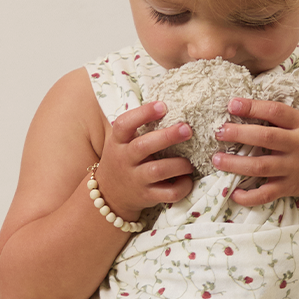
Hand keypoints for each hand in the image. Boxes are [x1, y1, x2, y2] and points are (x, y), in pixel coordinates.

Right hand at [95, 101, 193, 218]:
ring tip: (190, 162)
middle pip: (144, 146)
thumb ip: (139, 126)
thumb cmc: (123, 159)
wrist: (109, 195)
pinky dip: (183, 187)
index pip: (124, 124)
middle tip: (187, 129)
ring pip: (158, 170)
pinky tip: (187, 179)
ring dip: (179, 164)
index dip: (143, 113)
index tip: (162, 105)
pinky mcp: (147, 196)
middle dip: (167, 136)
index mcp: (118, 142)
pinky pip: (168, 193)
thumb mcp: (122, 141)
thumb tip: (169, 102)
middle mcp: (125, 159)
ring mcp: (136, 179)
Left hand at [211, 97, 298, 206]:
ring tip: (216, 159)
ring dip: (236, 164)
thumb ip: (282, 118)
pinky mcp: (290, 188)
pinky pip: (267, 194)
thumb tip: (246, 107)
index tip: (232, 104)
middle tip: (219, 131)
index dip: (253, 106)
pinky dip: (250, 196)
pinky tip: (234, 193)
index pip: (276, 111)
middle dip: (239, 134)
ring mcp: (294, 168)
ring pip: (261, 167)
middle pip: (266, 137)